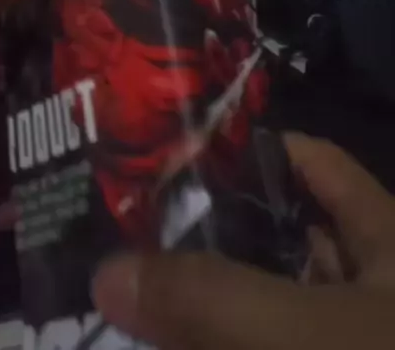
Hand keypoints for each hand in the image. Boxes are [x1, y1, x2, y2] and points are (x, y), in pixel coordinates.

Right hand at [93, 134, 394, 349]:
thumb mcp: (308, 335)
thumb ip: (209, 299)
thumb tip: (109, 272)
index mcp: (385, 239)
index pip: (313, 164)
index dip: (250, 146)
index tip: (174, 148)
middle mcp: (374, 287)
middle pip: (284, 240)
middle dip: (213, 236)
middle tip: (134, 233)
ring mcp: (352, 338)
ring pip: (273, 312)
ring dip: (215, 307)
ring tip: (142, 294)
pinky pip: (270, 346)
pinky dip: (229, 343)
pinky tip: (180, 345)